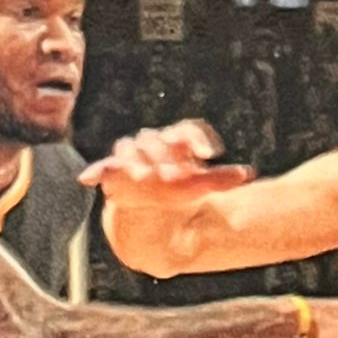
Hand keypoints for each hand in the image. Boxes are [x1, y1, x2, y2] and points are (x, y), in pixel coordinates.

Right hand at [80, 119, 253, 196]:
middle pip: (156, 140)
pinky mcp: (113, 171)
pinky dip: (97, 171)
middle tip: (176, 176)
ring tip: (142, 177)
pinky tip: (88, 179)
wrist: (150, 207)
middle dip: (165, 156)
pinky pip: (104, 168)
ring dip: (136, 162)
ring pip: (129, 148)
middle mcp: (153, 144)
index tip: (211, 155)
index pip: (186, 131)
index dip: (197, 139)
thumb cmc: (177, 191)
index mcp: (176, 142)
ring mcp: (132, 156)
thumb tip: (249, 173)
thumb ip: (221, 179)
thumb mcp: (200, 187)